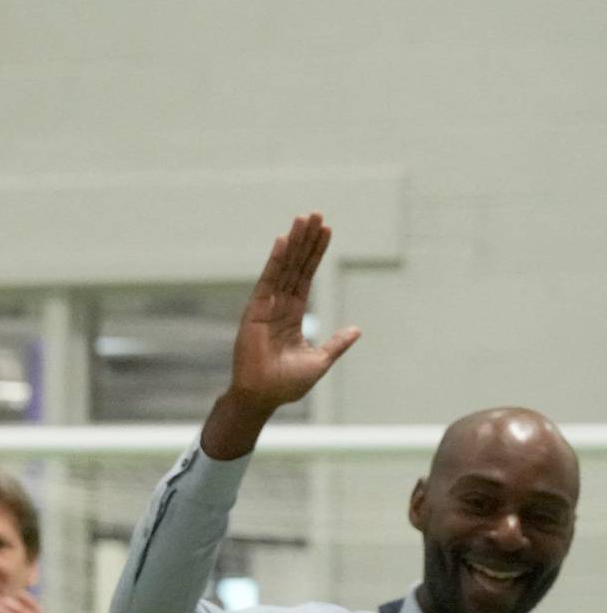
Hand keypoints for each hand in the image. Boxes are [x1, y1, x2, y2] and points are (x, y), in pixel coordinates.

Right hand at [226, 213, 356, 409]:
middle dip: (306, 241)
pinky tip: (283, 242)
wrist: (263, 397)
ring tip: (303, 219)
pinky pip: (268, 280)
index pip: (306, 277)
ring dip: (293, 243)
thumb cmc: (285, 384)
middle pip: (296, 266)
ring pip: (284, 267)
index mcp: (292, 315)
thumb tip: (356, 329)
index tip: (326, 231)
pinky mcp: (255, 311)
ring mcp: (266, 306)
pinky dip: (275, 261)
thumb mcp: (319, 361)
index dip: (316, 254)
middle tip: (315, 214)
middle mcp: (279, 306)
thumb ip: (336, 343)